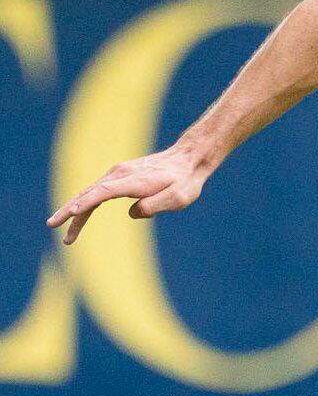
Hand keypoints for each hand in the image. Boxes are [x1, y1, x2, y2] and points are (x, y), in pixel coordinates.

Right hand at [47, 144, 209, 245]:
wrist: (187, 159)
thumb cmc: (185, 181)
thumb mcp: (178, 197)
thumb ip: (156, 205)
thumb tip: (134, 213)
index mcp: (134, 180)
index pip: (104, 192)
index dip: (87, 202)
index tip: (72, 212)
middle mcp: (121, 174)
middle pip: (89, 193)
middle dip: (69, 211)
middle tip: (52, 225)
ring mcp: (118, 174)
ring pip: (90, 194)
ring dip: (75, 212)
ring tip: (65, 235)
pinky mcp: (119, 176)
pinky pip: (97, 192)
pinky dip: (85, 205)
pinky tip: (78, 217)